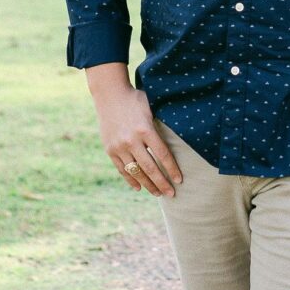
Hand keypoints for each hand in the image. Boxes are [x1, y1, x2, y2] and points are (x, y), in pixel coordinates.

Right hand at [86, 68, 181, 197]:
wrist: (109, 94)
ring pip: (136, 172)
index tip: (180, 180)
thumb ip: (160, 125)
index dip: (172, 169)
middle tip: (172, 194)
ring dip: (148, 185)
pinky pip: (122, 169)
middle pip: (150, 168)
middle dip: (162, 183)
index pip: (162, 155)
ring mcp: (119, 146)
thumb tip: (178, 139)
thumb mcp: (151, 108)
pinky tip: (139, 187)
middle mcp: (131, 140)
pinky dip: (131, 179)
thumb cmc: (135, 99)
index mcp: (145, 129)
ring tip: (158, 194)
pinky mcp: (110, 150)